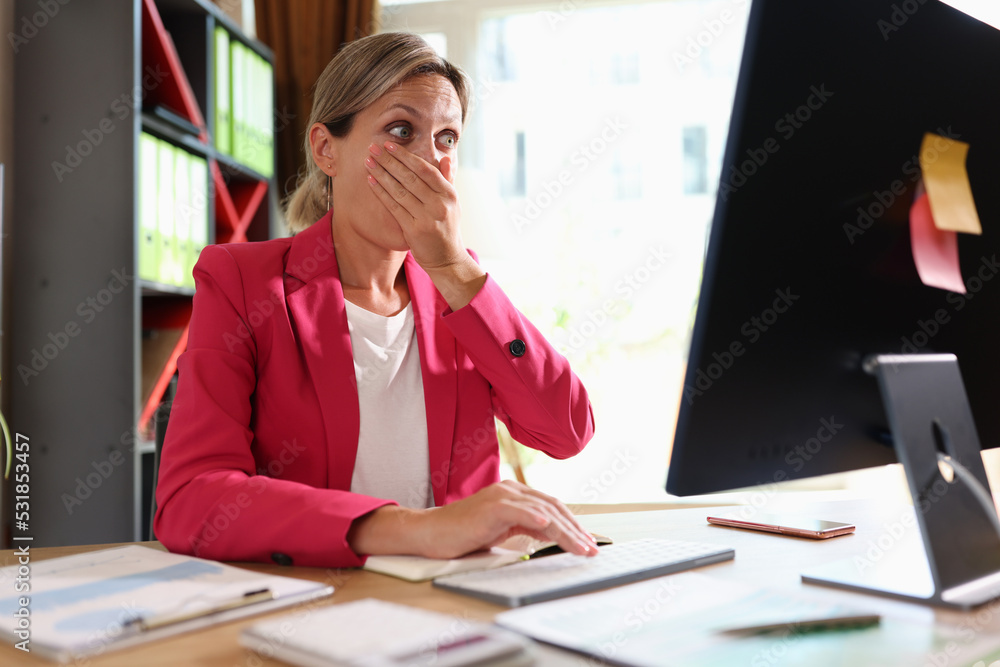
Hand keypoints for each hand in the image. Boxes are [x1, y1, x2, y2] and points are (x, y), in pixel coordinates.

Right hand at [348, 480, 598, 558]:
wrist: (430, 533)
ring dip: (565, 531)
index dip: (572, 524)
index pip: (552, 507)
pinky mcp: (490, 506)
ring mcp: (501, 496)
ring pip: (542, 511)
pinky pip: (518, 511)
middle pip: (553, 508)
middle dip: (575, 530)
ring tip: (580, 547)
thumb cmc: (463, 535)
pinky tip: (548, 526)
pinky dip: (535, 517)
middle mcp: (511, 490)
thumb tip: (551, 536)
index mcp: (514, 494)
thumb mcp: (501, 531)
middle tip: (591, 549)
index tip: (587, 543)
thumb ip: (524, 528)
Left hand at [364, 141, 463, 271]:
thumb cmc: (447, 228)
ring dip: (382, 174)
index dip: (406, 156)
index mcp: (449, 194)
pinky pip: (394, 207)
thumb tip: (445, 158)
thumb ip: (447, 180)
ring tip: (368, 162)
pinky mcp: (414, 230)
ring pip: (400, 191)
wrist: (448, 259)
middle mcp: (439, 205)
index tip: (390, 145)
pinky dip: (382, 193)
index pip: (425, 170)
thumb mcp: (453, 204)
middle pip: (410, 178)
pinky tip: (371, 181)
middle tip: (374, 148)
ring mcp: (427, 218)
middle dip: (389, 161)